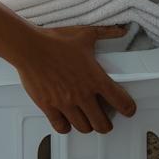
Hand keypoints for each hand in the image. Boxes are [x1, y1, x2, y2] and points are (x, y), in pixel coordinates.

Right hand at [7, 24, 137, 133]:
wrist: (30, 47)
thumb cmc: (56, 41)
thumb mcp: (86, 34)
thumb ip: (106, 32)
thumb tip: (121, 30)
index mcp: (96, 79)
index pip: (121, 102)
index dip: (128, 109)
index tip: (128, 109)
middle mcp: (83, 94)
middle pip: (103, 124)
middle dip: (106, 124)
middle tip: (105, 119)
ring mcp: (66, 103)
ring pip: (84, 128)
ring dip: (88, 126)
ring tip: (87, 120)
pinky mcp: (49, 107)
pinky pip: (61, 127)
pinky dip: (66, 127)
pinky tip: (67, 121)